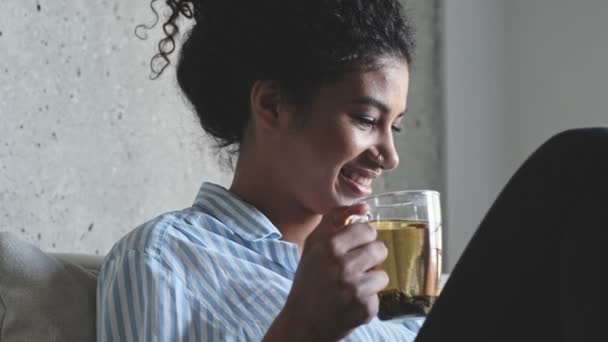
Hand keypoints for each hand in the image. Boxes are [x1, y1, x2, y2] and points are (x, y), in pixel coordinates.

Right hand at [266, 203, 388, 341]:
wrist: (302, 322)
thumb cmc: (309, 281)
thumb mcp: (314, 245)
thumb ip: (335, 219)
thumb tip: (365, 205)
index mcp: (329, 247)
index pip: (367, 230)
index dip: (363, 238)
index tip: (356, 246)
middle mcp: (343, 267)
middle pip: (379, 249)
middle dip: (370, 258)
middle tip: (355, 267)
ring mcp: (355, 289)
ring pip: (383, 274)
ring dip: (371, 280)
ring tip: (353, 286)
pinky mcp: (365, 309)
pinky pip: (379, 296)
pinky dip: (367, 300)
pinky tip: (351, 303)